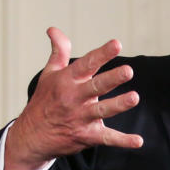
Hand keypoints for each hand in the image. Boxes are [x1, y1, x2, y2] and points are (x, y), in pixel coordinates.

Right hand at [3, 27, 142, 169]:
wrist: (31, 136)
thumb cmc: (44, 101)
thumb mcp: (49, 74)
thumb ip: (58, 51)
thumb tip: (53, 29)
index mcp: (67, 80)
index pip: (87, 64)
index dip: (102, 54)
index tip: (117, 44)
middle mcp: (74, 98)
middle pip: (96, 86)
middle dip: (112, 79)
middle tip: (128, 71)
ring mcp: (80, 118)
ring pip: (102, 111)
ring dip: (118, 105)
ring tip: (134, 97)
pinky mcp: (86, 136)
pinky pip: (107, 138)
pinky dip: (123, 141)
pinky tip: (138, 141)